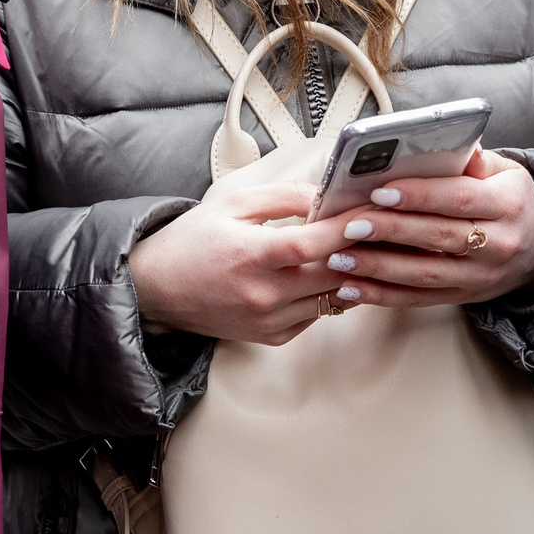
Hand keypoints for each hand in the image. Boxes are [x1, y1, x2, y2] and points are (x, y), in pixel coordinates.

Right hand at [130, 180, 366, 345]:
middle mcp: (262, 295)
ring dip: (349, 274)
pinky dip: (327, 295)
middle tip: (376, 230)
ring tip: (358, 250)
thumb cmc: (191, 243)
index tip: (370, 214)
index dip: (345, 229)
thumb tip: (327, 197)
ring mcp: (269, 320)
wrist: (156, 289)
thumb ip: (284, 197)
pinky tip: (324, 274)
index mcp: (249, 256)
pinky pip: (316, 316)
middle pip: (332, 274)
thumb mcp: (232, 203)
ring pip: (332, 299)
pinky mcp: (272, 336)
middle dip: (359, 251)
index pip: (311, 244)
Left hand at [321, 147, 533, 307]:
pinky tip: (351, 288)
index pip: (460, 199)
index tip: (381, 190)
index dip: (420, 195)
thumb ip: (475, 160)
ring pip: (425, 274)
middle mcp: (498, 244)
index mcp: (507, 204)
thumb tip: (455, 141)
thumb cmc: (512, 200)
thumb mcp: (506, 171)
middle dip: (391, 231)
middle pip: (438, 237)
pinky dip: (383, 296)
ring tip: (340, 257)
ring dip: (378, 268)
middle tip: (350, 223)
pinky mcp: (463, 297)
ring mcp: (480, 277)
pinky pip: (419, 299)